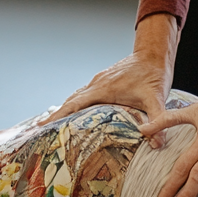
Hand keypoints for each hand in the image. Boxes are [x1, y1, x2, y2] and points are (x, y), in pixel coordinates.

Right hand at [45, 14, 177, 142]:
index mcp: (103, 89)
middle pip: (70, 101)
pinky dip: (75, 103)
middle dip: (55, 116)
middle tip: (40, 132)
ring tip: (52, 126)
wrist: (154, 53)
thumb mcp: (157, 98)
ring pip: (76, 96)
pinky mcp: (104, 80)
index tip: (42, 126)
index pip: (74, 104)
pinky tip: (75, 112)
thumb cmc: (154, 74)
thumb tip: (157, 143)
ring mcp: (99, 81)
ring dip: (64, 109)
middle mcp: (97, 84)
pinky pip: (84, 93)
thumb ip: (157, 120)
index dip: (58, 116)